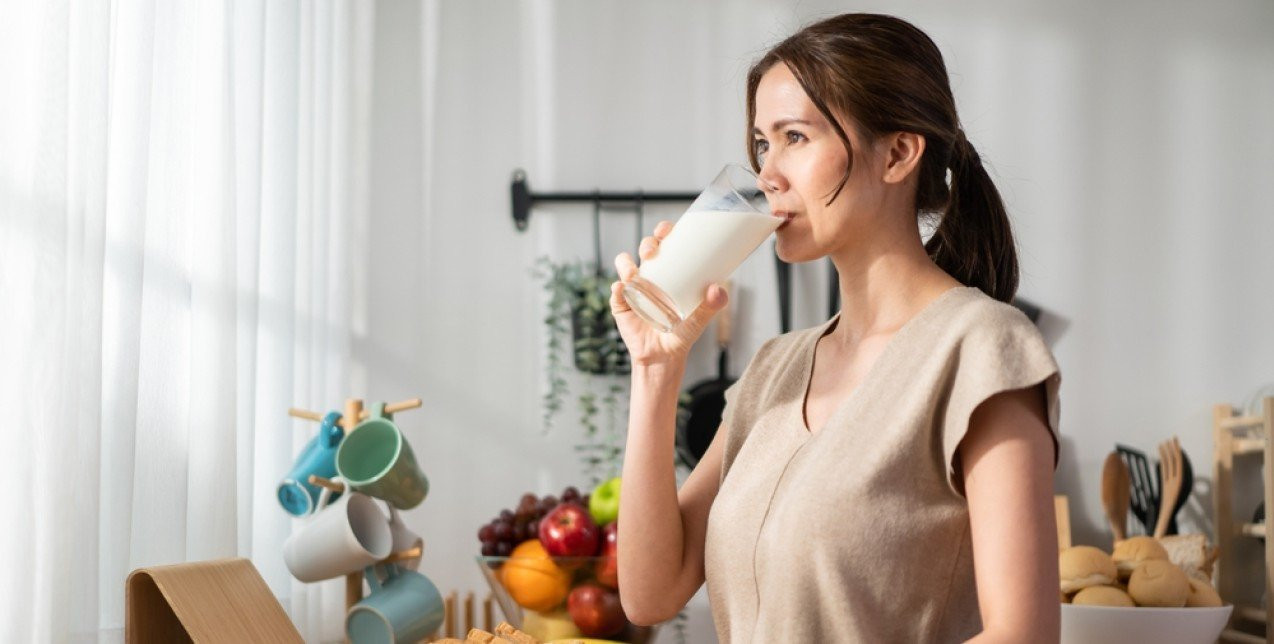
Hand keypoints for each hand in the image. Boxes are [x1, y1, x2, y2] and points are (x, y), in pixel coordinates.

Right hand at [610, 220, 728, 366]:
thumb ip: (711, 306)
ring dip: (626, 264)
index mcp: (668, 270)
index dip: (663, 231)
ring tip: (634, 274)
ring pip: (624, 265)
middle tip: (653, 252)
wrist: (664, 356)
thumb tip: (718, 289)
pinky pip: (616, 292)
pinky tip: (621, 288)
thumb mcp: (699, 319)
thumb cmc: (682, 332)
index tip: (666, 230)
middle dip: (647, 244)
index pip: (664, 243)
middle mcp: (649, 274)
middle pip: (645, 249)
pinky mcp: (620, 304)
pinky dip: (617, 289)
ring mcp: (632, 287)